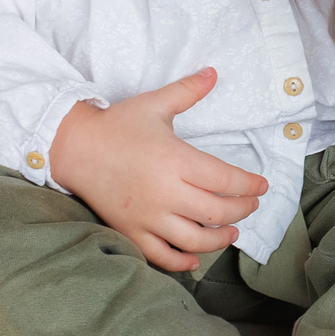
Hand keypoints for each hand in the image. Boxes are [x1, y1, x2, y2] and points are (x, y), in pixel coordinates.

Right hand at [47, 69, 270, 271]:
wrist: (73, 147)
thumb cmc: (117, 125)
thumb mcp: (155, 104)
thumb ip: (187, 91)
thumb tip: (213, 72)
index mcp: (176, 160)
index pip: (226, 180)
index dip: (249, 186)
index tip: (261, 186)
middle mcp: (165, 192)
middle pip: (217, 212)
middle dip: (242, 210)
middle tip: (251, 205)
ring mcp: (147, 216)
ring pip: (194, 239)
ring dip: (219, 239)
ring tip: (231, 232)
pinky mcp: (131, 231)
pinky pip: (160, 256)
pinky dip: (181, 262)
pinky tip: (195, 260)